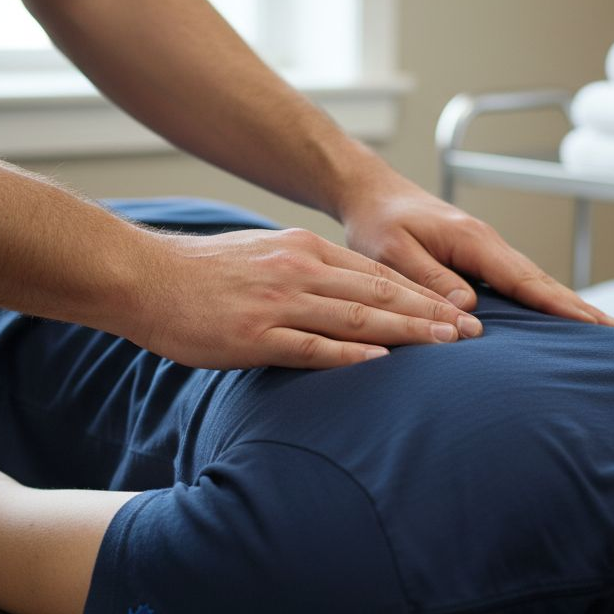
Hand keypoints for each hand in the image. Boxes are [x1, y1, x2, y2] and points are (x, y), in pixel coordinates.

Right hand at [134, 227, 482, 369]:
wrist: (141, 277)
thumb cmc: (198, 275)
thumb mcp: (260, 258)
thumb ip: (302, 273)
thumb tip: (340, 297)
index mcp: (302, 250)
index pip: (377, 274)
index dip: (423, 294)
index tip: (458, 312)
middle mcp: (298, 269)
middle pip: (379, 293)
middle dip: (431, 314)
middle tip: (473, 334)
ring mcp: (277, 302)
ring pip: (357, 317)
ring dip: (407, 333)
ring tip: (446, 348)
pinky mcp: (253, 334)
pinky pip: (312, 346)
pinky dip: (351, 354)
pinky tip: (382, 362)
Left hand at [340, 182, 613, 326]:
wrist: (369, 193)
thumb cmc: (378, 222)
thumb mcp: (395, 253)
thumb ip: (432, 280)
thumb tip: (471, 311)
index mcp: (473, 241)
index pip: (524, 279)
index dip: (559, 304)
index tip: (592, 323)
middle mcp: (487, 244)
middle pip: (540, 280)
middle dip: (578, 305)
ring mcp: (484, 250)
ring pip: (531, 281)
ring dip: (565, 303)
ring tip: (598, 327)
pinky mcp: (475, 259)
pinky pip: (515, 282)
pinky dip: (540, 297)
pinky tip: (552, 315)